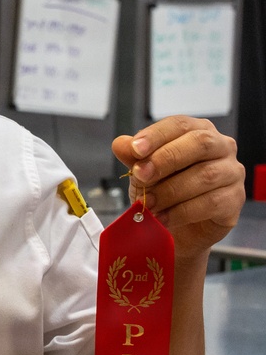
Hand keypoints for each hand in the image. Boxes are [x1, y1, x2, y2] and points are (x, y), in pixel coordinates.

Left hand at [111, 116, 244, 262]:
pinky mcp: (235, 200)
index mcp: (198, 131)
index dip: (157, 135)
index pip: (180, 124)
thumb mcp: (144, 173)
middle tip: (141, 175)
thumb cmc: (165, 192)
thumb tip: (120, 144)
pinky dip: (182, 212)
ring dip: (171, 191)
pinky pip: (211, 202)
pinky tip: (163, 218)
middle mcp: (221, 147)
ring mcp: (232, 173)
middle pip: (200, 143)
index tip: (135, 149)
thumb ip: (134, 158)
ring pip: (205, 175)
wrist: (180, 229)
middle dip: (166, 159)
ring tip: (148, 204)